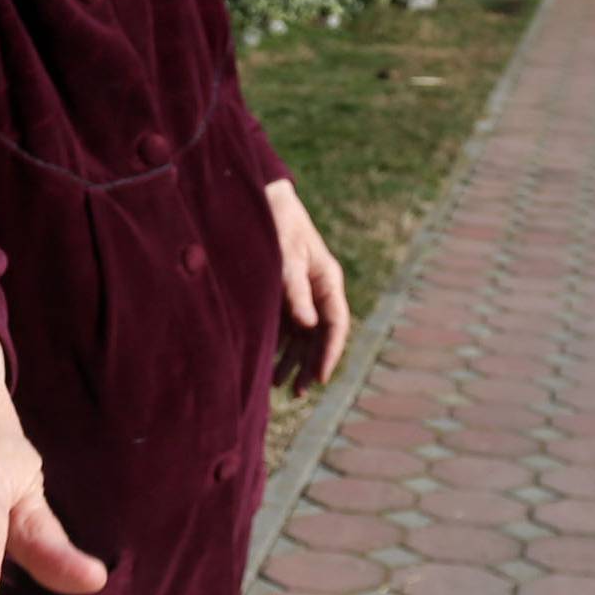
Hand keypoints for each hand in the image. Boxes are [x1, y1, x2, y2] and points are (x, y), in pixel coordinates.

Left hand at [267, 178, 348, 393]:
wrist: (260, 201)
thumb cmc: (276, 225)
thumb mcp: (285, 258)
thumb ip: (295, 292)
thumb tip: (307, 327)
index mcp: (328, 280)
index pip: (335, 325)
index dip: (329, 354)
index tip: (320, 378)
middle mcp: (318, 290)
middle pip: (320, 336)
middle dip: (310, 366)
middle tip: (299, 393)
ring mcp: (301, 293)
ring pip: (303, 336)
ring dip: (294, 361)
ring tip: (280, 387)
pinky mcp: (283, 294)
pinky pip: (286, 328)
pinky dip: (279, 347)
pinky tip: (268, 366)